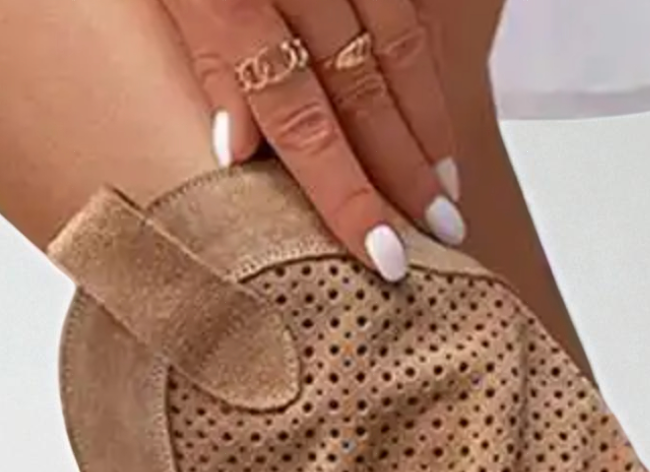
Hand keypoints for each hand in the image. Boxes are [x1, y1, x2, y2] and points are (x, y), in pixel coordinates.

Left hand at [160, 0, 464, 279]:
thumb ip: (201, 51)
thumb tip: (238, 151)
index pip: (298, 114)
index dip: (344, 190)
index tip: (381, 254)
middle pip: (360, 86)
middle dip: (403, 170)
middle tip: (440, 238)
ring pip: (395, 40)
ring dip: (425, 120)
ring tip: (448, 186)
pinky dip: (420, 54)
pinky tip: (430, 99)